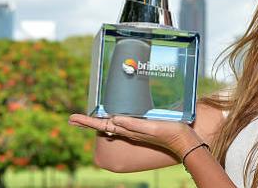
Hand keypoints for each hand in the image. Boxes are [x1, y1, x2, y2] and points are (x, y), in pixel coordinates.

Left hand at [68, 114, 201, 158]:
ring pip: (112, 125)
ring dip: (99, 121)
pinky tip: (114, 117)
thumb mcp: (151, 127)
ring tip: (88, 118)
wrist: (185, 141)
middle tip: (74, 119)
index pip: (103, 125)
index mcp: (129, 131)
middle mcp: (129, 131)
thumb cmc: (170, 133)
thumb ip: (133, 124)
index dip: (87, 121)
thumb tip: (114, 119)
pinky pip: (123, 123)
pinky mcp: (143, 128)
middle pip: (104, 126)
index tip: (72, 118)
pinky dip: (114, 120)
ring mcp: (135, 130)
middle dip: (89, 122)